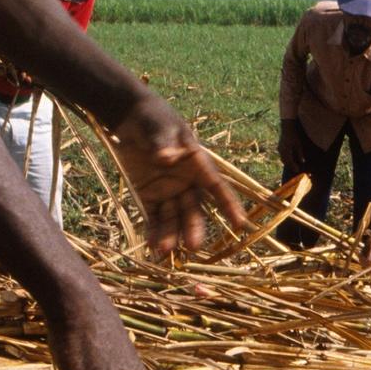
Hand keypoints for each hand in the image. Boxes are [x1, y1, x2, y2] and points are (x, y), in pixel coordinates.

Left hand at [108, 94, 246, 253]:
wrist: (130, 118)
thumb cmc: (153, 118)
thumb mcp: (160, 126)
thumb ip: (164, 143)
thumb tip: (167, 158)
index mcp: (198, 164)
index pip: (217, 186)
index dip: (229, 205)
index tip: (240, 224)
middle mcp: (187, 182)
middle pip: (194, 209)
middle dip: (194, 227)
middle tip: (193, 247)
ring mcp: (168, 191)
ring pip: (173, 217)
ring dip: (171, 234)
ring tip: (164, 251)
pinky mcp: (148, 195)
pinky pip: (153, 216)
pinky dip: (153, 231)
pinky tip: (152, 246)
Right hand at [277, 120, 306, 172]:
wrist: (286, 128)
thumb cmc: (293, 135)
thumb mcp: (298, 144)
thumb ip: (300, 153)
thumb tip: (302, 161)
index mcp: (286, 150)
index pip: (290, 161)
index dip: (293, 166)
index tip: (297, 170)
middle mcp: (281, 151)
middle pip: (285, 161)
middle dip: (290, 166)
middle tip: (296, 170)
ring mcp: (279, 149)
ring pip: (283, 159)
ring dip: (287, 163)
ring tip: (293, 166)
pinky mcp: (279, 148)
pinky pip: (282, 156)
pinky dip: (286, 159)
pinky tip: (290, 160)